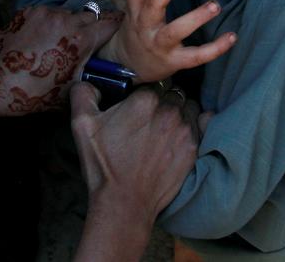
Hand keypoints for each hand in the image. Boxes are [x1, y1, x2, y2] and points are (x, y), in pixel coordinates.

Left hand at [0, 6, 118, 114]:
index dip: (116, 27)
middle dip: (91, 26)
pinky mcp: (28, 11)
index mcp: (80, 39)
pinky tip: (41, 38)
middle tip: (85, 42)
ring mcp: (45, 12)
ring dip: (69, 23)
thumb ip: (90, 74)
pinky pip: (48, 12)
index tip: (117, 30)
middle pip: (90, 15)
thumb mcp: (70, 88)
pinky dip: (50, 22)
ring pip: (68, 12)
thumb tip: (102, 73)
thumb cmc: (35, 92)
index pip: (110, 23)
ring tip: (59, 41)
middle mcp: (66, 19)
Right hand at [70, 82, 201, 227]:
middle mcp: (169, 110)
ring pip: (187, 105)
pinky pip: (202, 123)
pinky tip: (182, 131)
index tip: (136, 103)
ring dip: (178, 110)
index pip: (152, 81)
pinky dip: (195, 123)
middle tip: (147, 117)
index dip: (144, 91)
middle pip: (171, 92)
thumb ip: (83, 94)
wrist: (124, 202)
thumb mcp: (82, 126)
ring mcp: (185, 129)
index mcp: (144, 99)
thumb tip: (88, 81)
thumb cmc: (104, 165)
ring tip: (163, 126)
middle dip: (161, 99)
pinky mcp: (194, 148)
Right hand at [97, 0, 234, 82]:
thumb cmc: (140, 26)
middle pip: (153, 4)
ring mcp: (159, 44)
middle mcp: (145, 25)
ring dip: (195, 18)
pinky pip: (196, 56)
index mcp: (136, 8)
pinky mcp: (174, 61)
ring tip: (215, 6)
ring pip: (176, 31)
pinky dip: (215, 48)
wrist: (130, 64)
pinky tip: (232, 37)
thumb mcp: (141, 5)